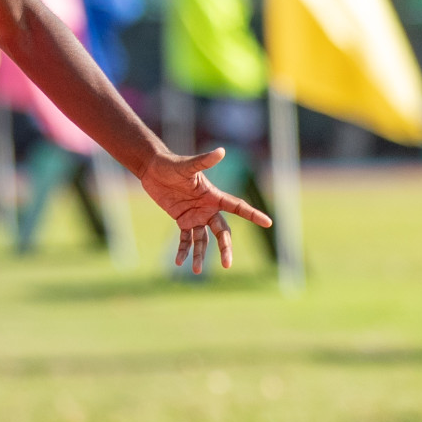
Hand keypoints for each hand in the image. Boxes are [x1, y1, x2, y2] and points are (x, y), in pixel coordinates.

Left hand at [139, 147, 272, 274]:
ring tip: (196, 271)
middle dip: (225, 248)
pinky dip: (183, 250)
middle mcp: (208, 208)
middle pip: (222, 232)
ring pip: (203, 240)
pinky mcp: (182, 220)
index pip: (237, 207)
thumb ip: (204, 161)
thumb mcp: (188, 166)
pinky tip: (179, 263)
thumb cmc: (172, 164)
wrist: (153, 169)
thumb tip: (221, 151)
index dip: (252, 215)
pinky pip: (185, 239)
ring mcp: (195, 216)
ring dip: (200, 255)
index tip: (269, 222)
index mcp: (214, 196)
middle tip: (227, 265)